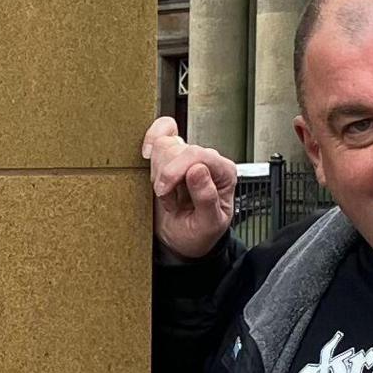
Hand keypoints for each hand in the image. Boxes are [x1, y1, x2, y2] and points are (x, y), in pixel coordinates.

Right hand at [141, 116, 239, 260]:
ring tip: (166, 193)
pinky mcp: (171, 156)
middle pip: (177, 149)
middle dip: (165, 176)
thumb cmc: (199, 234)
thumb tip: (198, 169)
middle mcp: (207, 160)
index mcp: (223, 172)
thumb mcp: (208, 225)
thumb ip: (207, 198)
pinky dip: (152, 139)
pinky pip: (162, 131)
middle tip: (168, 200)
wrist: (182, 241)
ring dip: (157, 172)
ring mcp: (188, 156)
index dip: (174, 171)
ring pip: (164, 144)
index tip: (164, 192)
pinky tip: (149, 155)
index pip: (197, 155)